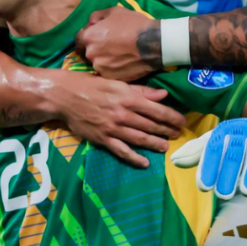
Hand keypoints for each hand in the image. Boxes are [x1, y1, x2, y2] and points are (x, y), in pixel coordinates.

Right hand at [50, 70, 185, 167]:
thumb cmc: (91, 86)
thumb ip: (140, 91)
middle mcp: (123, 114)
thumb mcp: (116, 83)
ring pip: (140, 139)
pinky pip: (122, 151)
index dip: (172, 117)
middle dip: (167, 131)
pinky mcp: (102, 139)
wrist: (65, 96)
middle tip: (177, 134)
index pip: (157, 110)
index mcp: (128, 98)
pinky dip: (134, 158)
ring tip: (165, 146)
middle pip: (151, 126)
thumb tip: (163, 95)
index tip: (182, 121)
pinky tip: (144, 162)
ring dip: (155, 144)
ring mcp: (113, 128)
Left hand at [75, 6, 162, 81]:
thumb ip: (96, 17)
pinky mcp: (111, 78)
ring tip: (118, 55)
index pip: (78, 41)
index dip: (85, 38)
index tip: (93, 39)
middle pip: (87, 53)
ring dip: (103, 60)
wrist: (153, 43)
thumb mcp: (114, 12)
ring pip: (97, 64)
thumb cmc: (133, 24)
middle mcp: (91, 54)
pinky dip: (112, 68)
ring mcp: (101, 68)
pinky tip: (122, 62)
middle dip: (95, 49)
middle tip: (109, 46)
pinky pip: (107, 72)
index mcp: (88, 37)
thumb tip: (89, 24)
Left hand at [171, 108, 246, 199]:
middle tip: (222, 195)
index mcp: (224, 131)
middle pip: (234, 153)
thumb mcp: (215, 142)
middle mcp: (242, 130)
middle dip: (228, 174)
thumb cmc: (235, 139)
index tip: (203, 187)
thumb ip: (196, 152)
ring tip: (246, 193)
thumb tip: (174, 161)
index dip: (208, 167)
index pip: (213, 148)